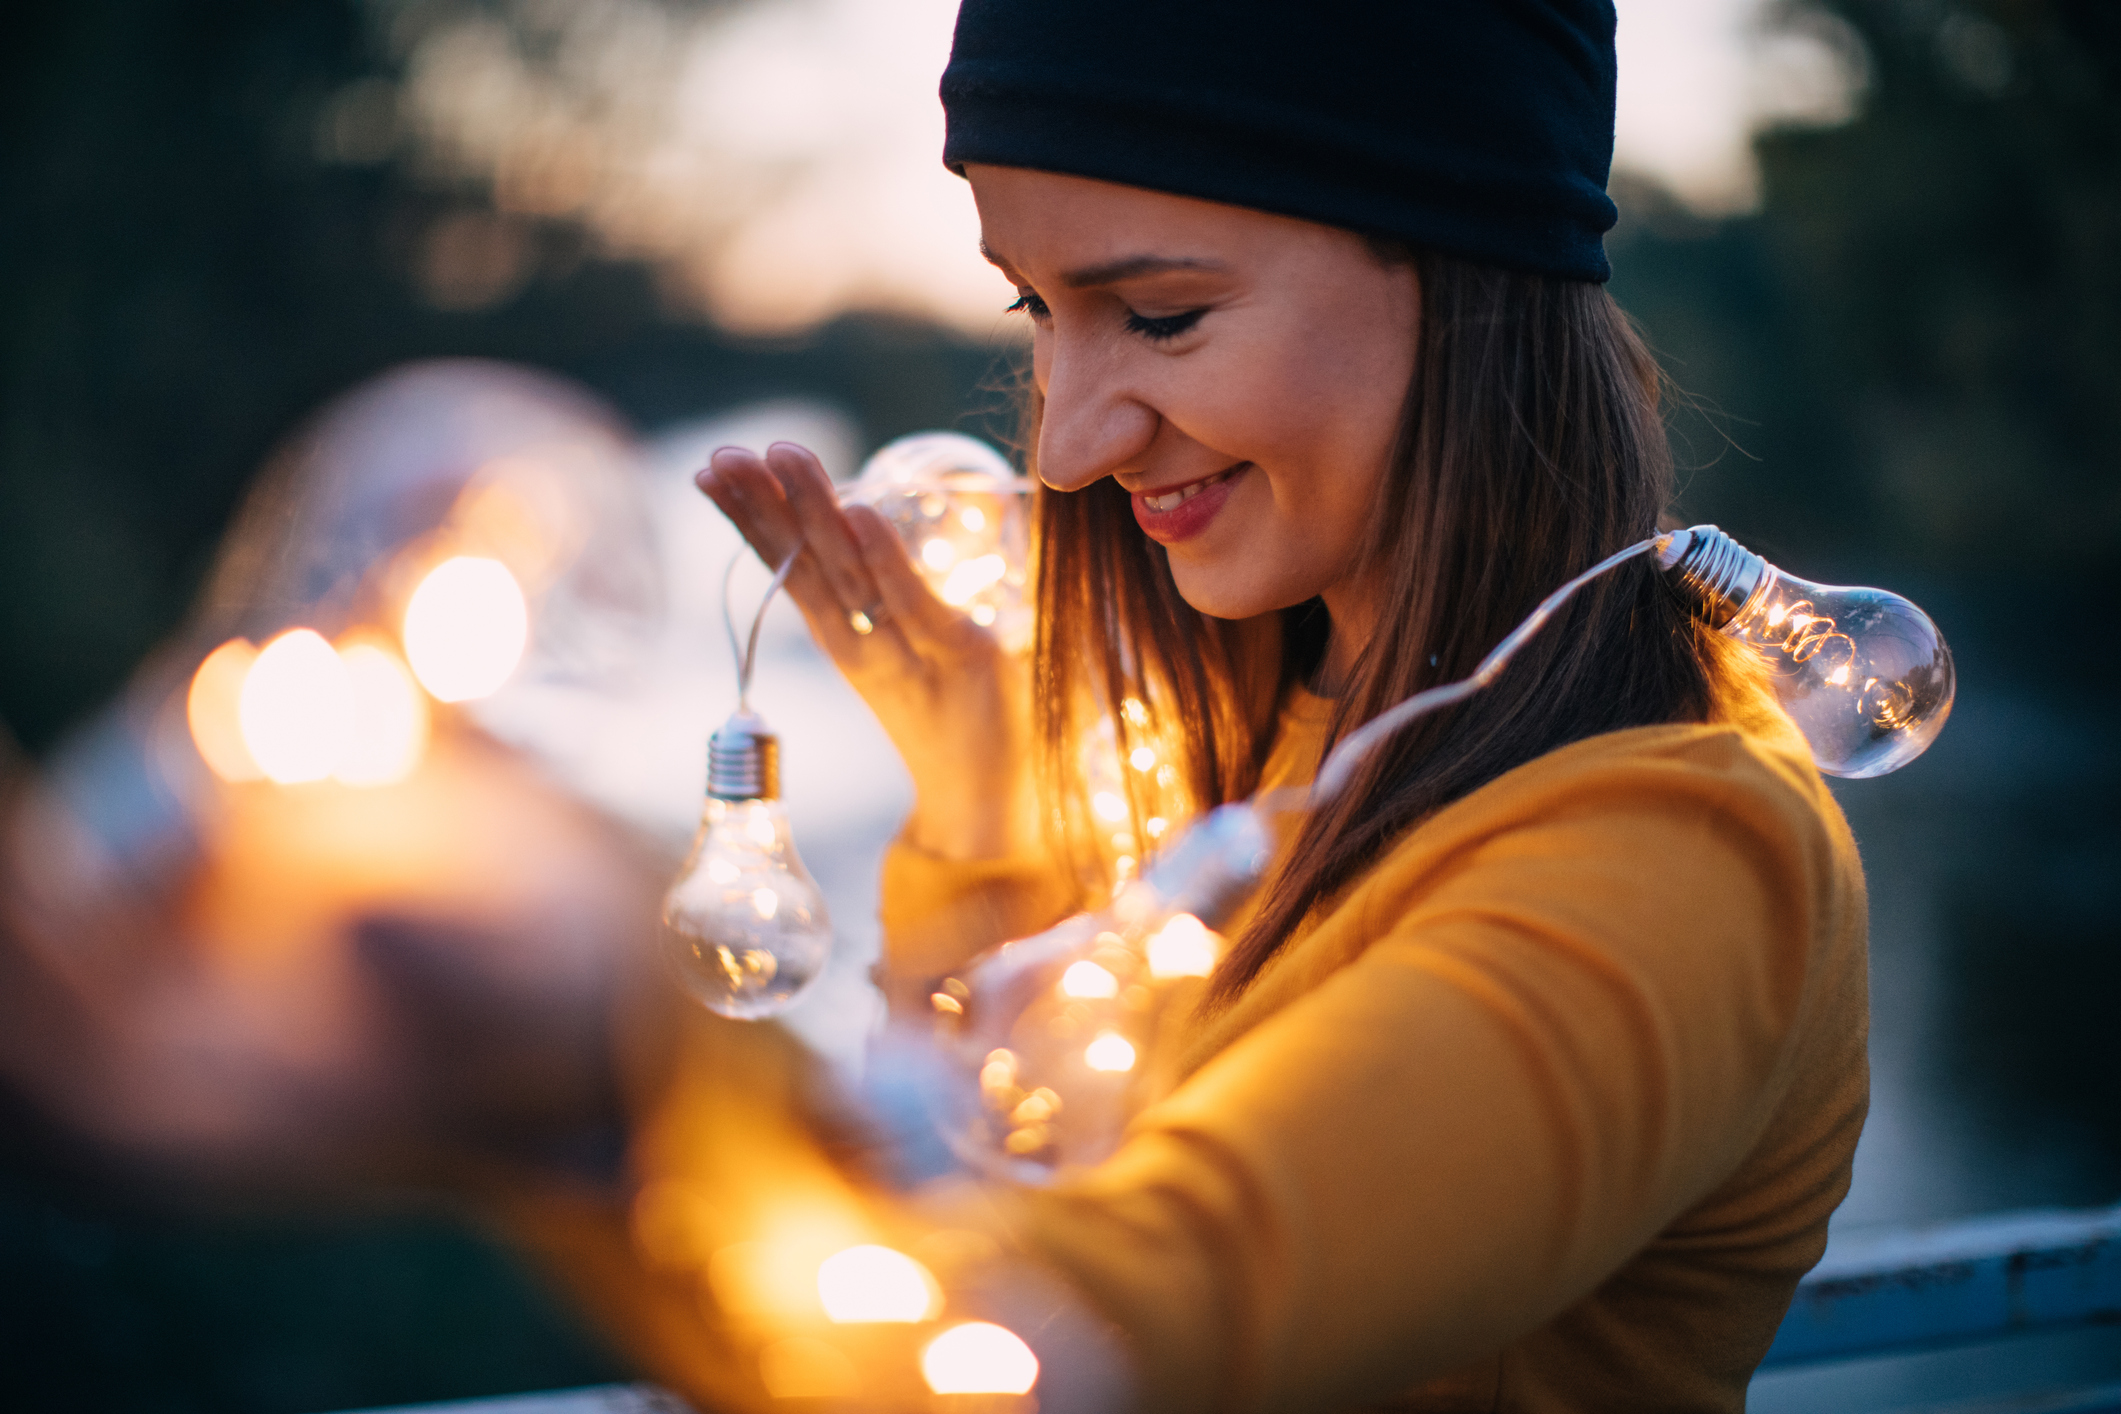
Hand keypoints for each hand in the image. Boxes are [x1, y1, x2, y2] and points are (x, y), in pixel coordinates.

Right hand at [697, 443, 1034, 861]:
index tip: (717, 468)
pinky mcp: (959, 655)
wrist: (991, 808)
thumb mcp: (916, 647)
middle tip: (724, 453)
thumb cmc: (957, 721)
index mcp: (849, 637)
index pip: (793, 565)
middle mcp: (864, 643)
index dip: (754, 517)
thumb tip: (876, 525)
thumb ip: (897, 593)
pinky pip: (914, 602)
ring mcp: (907, 650)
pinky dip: (885, 559)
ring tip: (780, 456)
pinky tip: (859, 513)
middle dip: (763, 504)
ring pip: (848, 572)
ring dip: (812, 510)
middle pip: (805, 563)